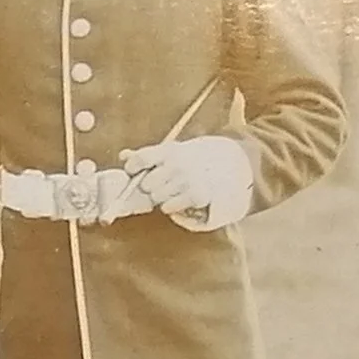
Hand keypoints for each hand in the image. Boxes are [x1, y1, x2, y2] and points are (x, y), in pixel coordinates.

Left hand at [120, 136, 245, 224]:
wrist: (234, 163)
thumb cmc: (197, 159)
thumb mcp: (174, 151)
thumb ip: (148, 155)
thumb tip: (123, 156)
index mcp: (169, 150)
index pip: (140, 159)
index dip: (133, 168)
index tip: (136, 171)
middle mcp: (177, 164)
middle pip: (146, 184)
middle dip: (151, 186)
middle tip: (165, 183)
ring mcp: (186, 180)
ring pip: (156, 197)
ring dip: (163, 197)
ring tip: (176, 190)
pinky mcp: (196, 195)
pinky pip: (169, 208)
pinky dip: (173, 207)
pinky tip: (183, 199)